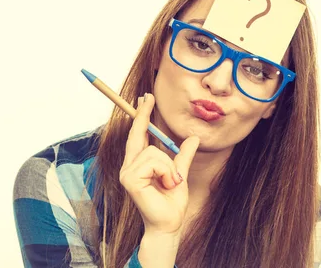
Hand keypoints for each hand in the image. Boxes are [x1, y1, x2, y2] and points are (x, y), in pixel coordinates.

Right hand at [119, 93, 199, 234]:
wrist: (169, 224)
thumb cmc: (171, 203)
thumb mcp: (180, 173)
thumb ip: (184, 156)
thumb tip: (193, 138)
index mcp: (138, 165)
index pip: (138, 136)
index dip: (141, 117)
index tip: (145, 99)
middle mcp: (129, 166)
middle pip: (138, 135)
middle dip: (142, 115)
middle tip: (148, 96)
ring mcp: (127, 173)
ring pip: (153, 152)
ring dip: (169, 167)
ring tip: (170, 182)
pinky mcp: (130, 179)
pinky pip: (153, 162)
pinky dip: (166, 172)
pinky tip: (166, 184)